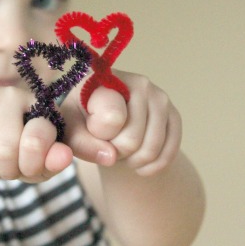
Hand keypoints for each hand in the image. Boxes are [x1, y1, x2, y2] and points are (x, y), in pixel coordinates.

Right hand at [0, 87, 72, 182]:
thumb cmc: (19, 156)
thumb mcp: (40, 165)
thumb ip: (53, 161)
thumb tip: (64, 156)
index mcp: (43, 108)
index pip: (36, 140)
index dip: (29, 166)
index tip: (27, 168)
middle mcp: (15, 95)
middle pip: (4, 147)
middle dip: (4, 170)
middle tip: (5, 170)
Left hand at [62, 70, 181, 175]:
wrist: (105, 121)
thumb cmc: (82, 121)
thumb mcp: (71, 130)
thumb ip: (81, 142)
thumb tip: (111, 156)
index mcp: (107, 78)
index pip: (111, 117)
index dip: (101, 136)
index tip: (92, 129)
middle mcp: (138, 82)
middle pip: (132, 139)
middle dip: (116, 153)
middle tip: (107, 145)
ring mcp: (159, 98)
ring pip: (151, 149)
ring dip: (133, 162)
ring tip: (120, 152)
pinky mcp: (173, 115)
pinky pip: (169, 153)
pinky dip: (152, 167)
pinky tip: (138, 164)